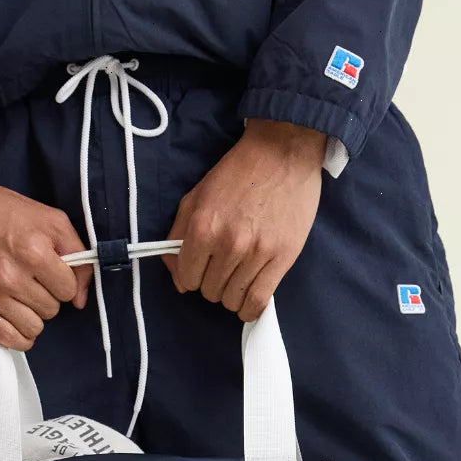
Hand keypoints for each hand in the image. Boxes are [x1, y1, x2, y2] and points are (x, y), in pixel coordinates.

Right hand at [0, 152, 92, 348]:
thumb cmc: (0, 209)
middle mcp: (11, 276)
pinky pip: (6, 338)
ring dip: (32, 315)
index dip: (62, 281)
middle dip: (46, 296)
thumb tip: (81, 300)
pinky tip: (15, 320)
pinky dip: (17, 336)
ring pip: (32, 327)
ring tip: (21, 297)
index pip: (68, 290)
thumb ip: (78, 255)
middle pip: (51, 310)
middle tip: (30, 279)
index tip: (49, 272)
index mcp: (33, 252)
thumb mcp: (50, 219)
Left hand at [163, 119, 324, 320]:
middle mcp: (228, 244)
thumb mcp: (196, 197)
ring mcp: (256, 253)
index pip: (187, 279)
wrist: (283, 152)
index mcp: (202, 227)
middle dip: (213, 282)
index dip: (192, 275)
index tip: (202, 267)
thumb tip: (177, 280)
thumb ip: (177, 237)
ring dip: (232, 293)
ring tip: (239, 276)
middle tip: (224, 265)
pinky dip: (249, 308)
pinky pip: (258, 302)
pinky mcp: (282, 259)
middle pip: (210, 292)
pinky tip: (248, 299)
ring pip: (233, 300)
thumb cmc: (237, 174)